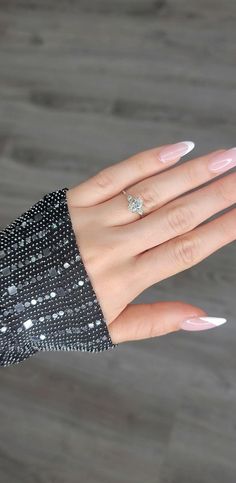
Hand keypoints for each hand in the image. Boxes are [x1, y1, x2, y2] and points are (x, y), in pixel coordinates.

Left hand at [66, 141, 235, 342]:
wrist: (4, 298)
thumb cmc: (61, 316)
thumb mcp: (110, 330)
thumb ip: (159, 321)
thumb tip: (208, 317)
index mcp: (126, 280)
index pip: (187, 249)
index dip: (223, 229)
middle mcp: (113, 247)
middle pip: (178, 215)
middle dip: (220, 193)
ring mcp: (92, 220)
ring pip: (153, 192)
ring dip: (194, 173)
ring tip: (227, 157)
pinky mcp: (73, 201)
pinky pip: (116, 175)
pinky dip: (148, 161)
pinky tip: (179, 149)